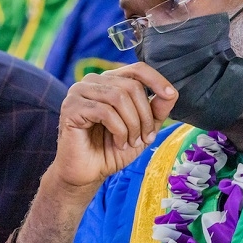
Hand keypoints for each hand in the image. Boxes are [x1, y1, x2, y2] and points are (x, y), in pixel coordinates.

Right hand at [53, 62, 176, 190]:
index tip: (170, 95)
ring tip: (131, 141)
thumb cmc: (111, 150)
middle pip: (131, 86)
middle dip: (144, 115)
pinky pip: (105, 111)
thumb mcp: (142, 129)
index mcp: (109, 82)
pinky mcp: (71, 107)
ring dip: (132, 124)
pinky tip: (118, 142)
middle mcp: (92, 82)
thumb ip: (156, 110)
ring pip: (118, 97)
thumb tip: (172, 93)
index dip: (156, 79)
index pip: (136, 69)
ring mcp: (78, 92)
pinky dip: (119, 130)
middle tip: (145, 138)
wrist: (89, 173)